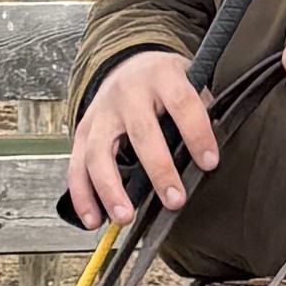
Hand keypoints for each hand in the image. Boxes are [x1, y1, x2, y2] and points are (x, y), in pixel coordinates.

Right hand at [65, 48, 219, 228]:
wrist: (129, 66)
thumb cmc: (165, 84)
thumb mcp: (189, 82)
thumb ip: (200, 114)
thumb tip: (207, 160)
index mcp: (161, 75)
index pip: (182, 103)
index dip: (197, 133)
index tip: (209, 163)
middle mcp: (128, 92)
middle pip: (141, 132)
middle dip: (159, 170)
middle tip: (174, 200)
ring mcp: (101, 112)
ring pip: (99, 153)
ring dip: (110, 189)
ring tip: (125, 217)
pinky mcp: (83, 130)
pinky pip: (76, 166)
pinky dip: (82, 195)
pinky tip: (93, 219)